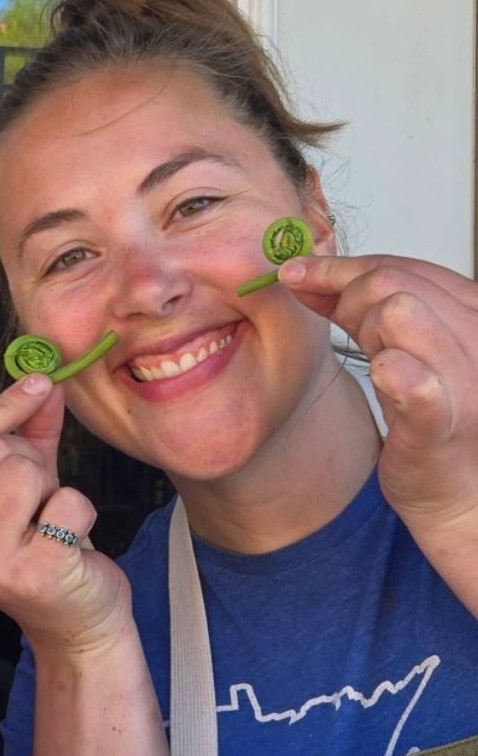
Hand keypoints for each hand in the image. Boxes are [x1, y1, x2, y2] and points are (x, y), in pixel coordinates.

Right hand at [0, 372, 132, 657]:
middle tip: (41, 500)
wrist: (78, 625)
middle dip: (30, 461)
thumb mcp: (28, 488)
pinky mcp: (33, 572)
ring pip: (24, 471)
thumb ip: (28, 434)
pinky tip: (72, 541)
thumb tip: (42, 379)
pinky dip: (80, 512)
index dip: (4, 407)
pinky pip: (66, 501)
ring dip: (52, 488)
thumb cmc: (49, 551)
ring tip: (52, 521)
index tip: (40, 384)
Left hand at [280, 253, 477, 538]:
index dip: (342, 266)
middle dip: (344, 294)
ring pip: (399, 311)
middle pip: (394, 283)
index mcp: (473, 313)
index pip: (405, 266)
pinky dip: (394, 370)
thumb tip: (302, 271)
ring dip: (363, 327)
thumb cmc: (424, 416)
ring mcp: (466, 378)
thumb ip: (358, 308)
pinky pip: (416, 381)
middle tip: (329, 319)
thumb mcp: (391, 347)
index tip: (296, 270)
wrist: (452, 489)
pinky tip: (381, 372)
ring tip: (368, 357)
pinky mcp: (444, 420)